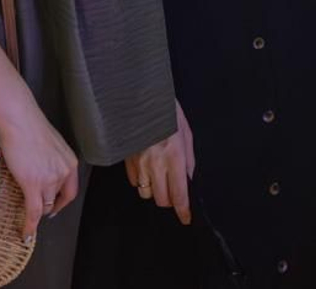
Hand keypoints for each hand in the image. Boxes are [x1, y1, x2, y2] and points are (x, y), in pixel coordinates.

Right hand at [0, 102, 78, 242]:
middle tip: (41, 212)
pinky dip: (30, 225)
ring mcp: (49, 180)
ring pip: (45, 205)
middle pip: (59, 198)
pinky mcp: (33, 184)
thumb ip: (51, 159)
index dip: (63, 200)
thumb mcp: (50, 145)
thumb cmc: (30, 127)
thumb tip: (42, 167)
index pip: (71, 189)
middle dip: (51, 208)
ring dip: (37, 214)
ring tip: (29, 220)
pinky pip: (33, 211)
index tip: (56, 205)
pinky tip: (26, 233)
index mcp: (69, 162)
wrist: (20, 121)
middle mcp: (63, 173)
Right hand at [124, 101, 194, 224]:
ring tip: (159, 178)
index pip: (179, 193)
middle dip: (170, 200)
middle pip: (161, 199)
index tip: (186, 218)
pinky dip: (141, 181)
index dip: (183, 210)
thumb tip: (188, 179)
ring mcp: (139, 163)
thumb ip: (188, 159)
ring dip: (155, 191)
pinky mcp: (126, 161)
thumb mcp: (186, 133)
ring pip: (146, 194)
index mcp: (174, 156)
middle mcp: (156, 164)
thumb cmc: (166, 112)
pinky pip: (134, 182)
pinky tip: (146, 169)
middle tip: (174, 191)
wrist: (140, 98)